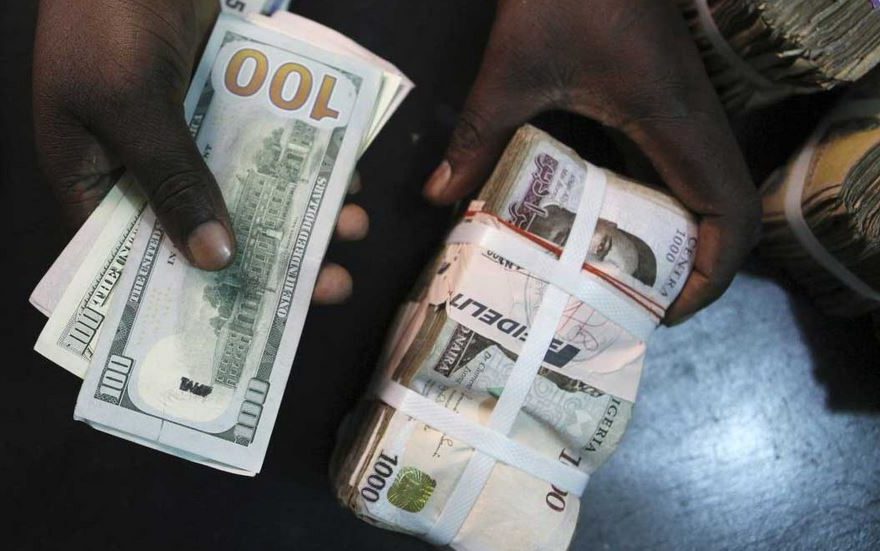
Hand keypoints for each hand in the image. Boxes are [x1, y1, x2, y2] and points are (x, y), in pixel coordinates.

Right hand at [33, 0, 363, 302]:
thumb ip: (172, 180)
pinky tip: (350, 180)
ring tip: (353, 228)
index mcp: (97, 182)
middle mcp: (146, 169)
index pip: (142, 262)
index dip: (195, 297)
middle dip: (275, 259)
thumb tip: (214, 261)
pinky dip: (307, 164)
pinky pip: (272, 149)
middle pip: (212, 234)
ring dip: (304, 213)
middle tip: (329, 283)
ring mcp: (192, 138)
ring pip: (252, 193)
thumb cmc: (108, 19)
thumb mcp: (130, 105)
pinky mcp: (228, 108)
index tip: (251, 325)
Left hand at [423, 0, 760, 322]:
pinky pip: (677, 171)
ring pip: (703, 196)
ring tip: (616, 282)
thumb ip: (478, 134)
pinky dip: (655, 209)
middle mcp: (693, 125)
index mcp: (675, 124)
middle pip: (722, 217)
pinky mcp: (664, 106)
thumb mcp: (514, 70)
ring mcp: (683, 115)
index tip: (664, 311)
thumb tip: (437, 195)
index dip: (711, 275)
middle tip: (627, 307)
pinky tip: (603, 227)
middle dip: (686, 273)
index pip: (728, 214)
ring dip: (673, 244)